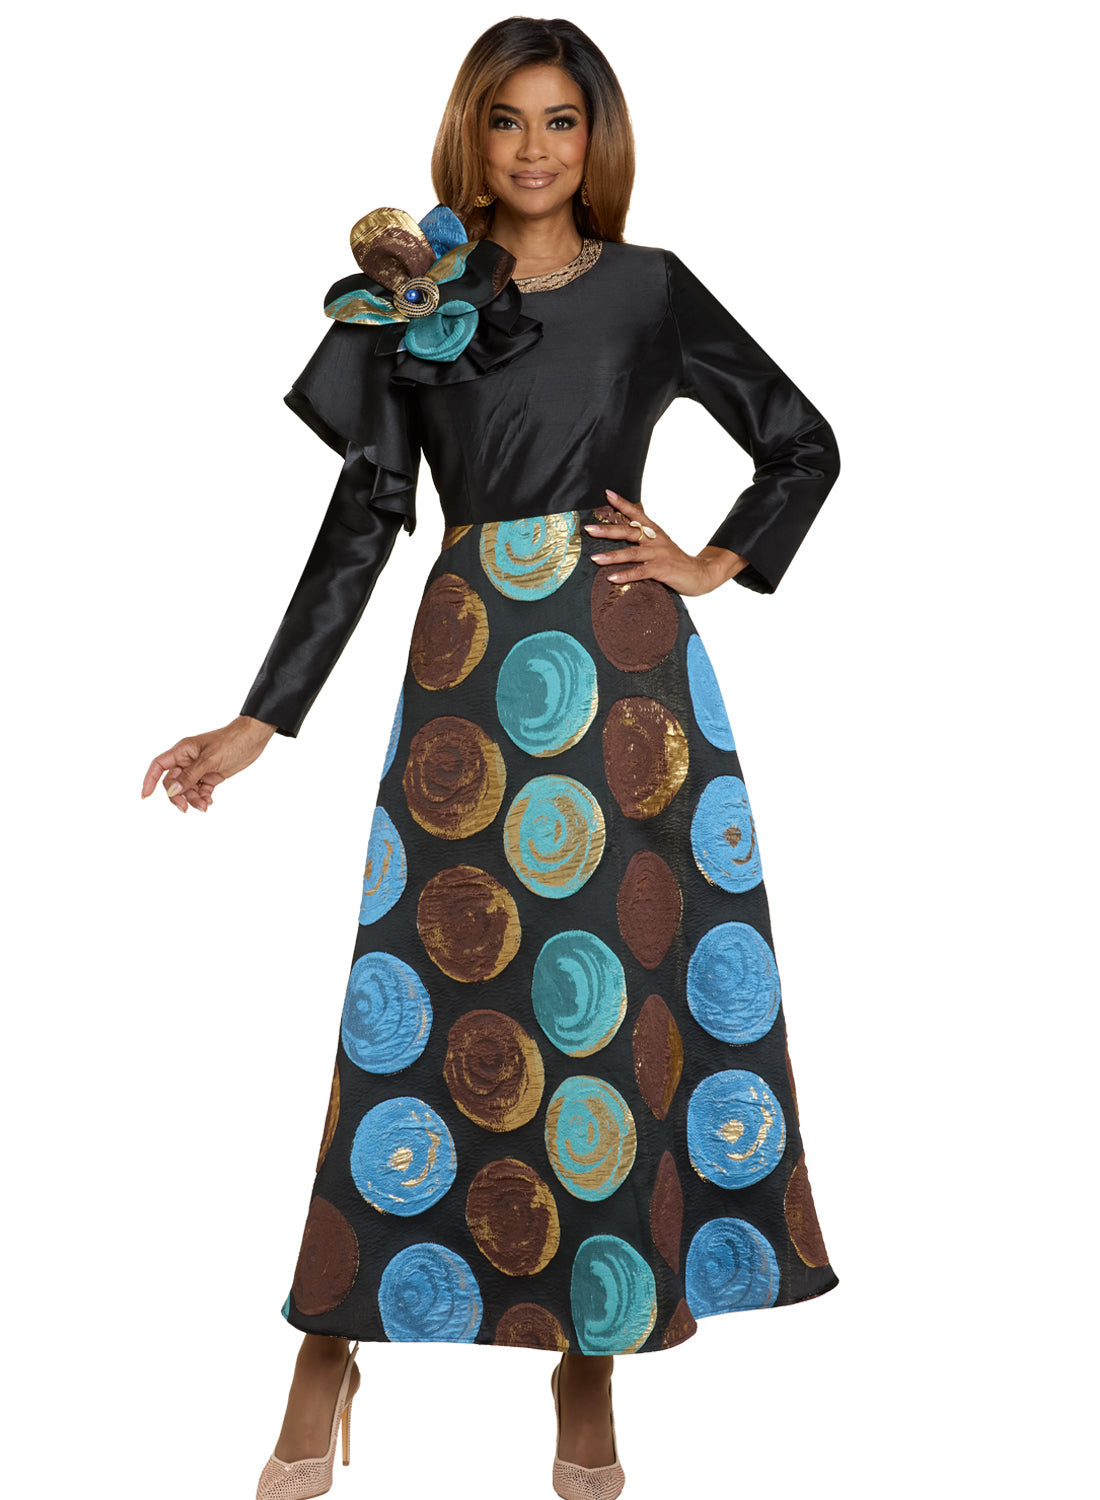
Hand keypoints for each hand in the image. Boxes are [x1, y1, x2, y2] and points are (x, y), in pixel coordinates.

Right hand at [141, 715, 278, 812]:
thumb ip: (190, 776)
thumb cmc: (231, 741)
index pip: (159, 766)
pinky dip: (203, 797)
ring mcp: (199, 768)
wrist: (254, 737)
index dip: (149, 780)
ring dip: (193, 799)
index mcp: (183, 751)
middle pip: (173, 782)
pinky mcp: (211, 775)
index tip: (145, 796)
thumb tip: (172, 790)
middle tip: (186, 808)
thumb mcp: (210, 760)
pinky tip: (209, 802)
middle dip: (178, 796)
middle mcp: (188, 760)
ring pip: (187, 789)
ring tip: (205, 806)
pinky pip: (201, 790)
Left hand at [586, 490, 749, 596]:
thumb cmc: (675, 561)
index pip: (637, 513)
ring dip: (611, 556)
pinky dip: (625, 575)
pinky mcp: (662, 570)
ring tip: (594, 559)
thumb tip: (625, 529)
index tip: (608, 493)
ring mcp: (658, 554)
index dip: (623, 504)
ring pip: (631, 553)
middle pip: (628, 532)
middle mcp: (655, 540)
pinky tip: (612, 578)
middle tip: (588, 529)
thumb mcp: (660, 545)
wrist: (699, 574)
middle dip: (607, 530)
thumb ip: (645, 538)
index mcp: (654, 532)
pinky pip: (640, 572)